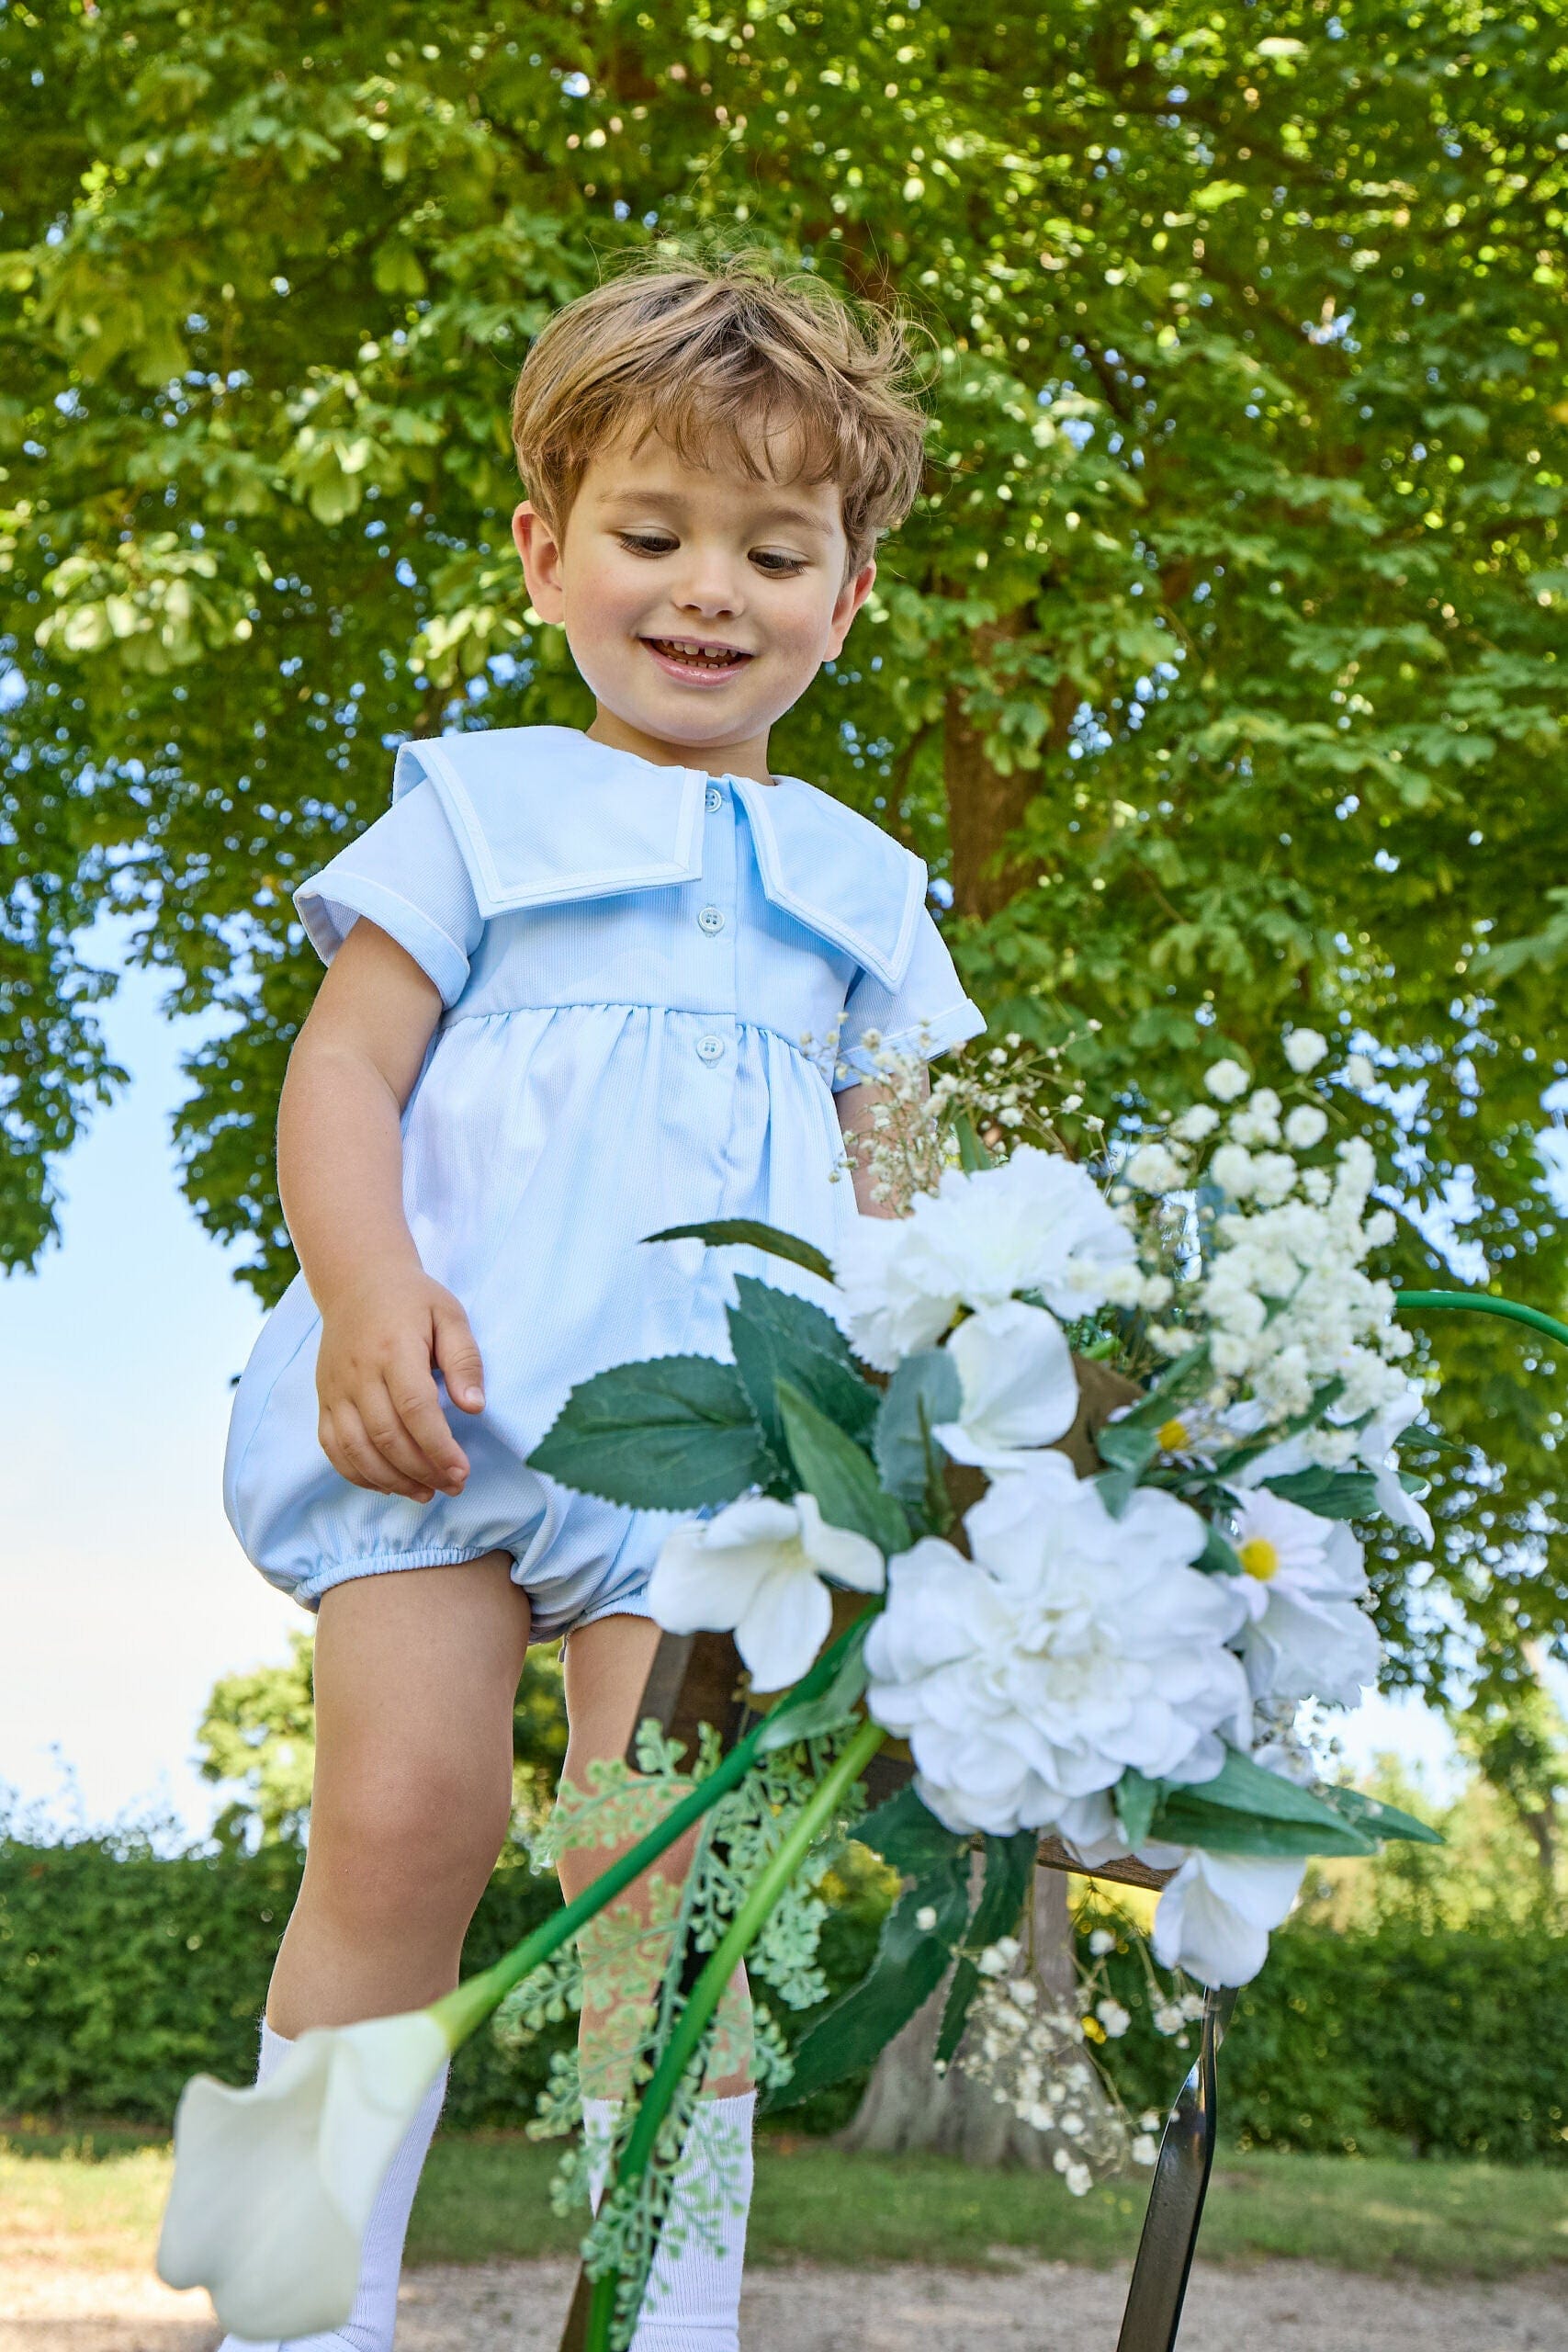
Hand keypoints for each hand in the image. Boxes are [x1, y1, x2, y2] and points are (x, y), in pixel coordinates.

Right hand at [315, 1271, 485, 1502]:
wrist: (357, 1281)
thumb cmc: (413, 1300)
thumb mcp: (450, 1316)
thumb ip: (464, 1360)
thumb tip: (474, 1407)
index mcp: (394, 1348)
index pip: (414, 1409)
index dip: (438, 1447)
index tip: (463, 1472)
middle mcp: (359, 1372)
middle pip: (387, 1435)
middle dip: (423, 1470)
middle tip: (454, 1485)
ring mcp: (336, 1388)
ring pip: (356, 1448)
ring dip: (392, 1480)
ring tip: (426, 1492)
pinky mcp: (324, 1399)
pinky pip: (332, 1447)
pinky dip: (358, 1473)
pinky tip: (388, 1484)